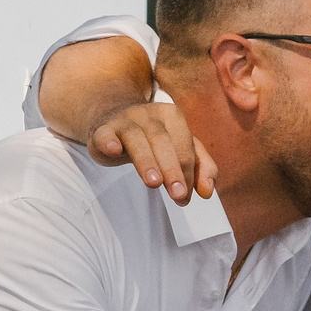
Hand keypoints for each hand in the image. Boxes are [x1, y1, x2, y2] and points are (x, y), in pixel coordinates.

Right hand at [88, 101, 214, 203]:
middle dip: (173, 169)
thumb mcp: (179, 148)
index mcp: (173, 117)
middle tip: (178, 195)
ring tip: (154, 183)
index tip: (185, 196)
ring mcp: (125, 120)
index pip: (185, 147)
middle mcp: (150, 114)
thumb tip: (207, 192)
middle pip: (163, 141)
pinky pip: (105, 134)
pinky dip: (109, 141)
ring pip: (137, 138)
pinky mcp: (103, 130)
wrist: (112, 119)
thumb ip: (200, 167)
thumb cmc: (151, 138)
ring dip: (147, 160)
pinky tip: (114, 150)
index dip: (188, 172)